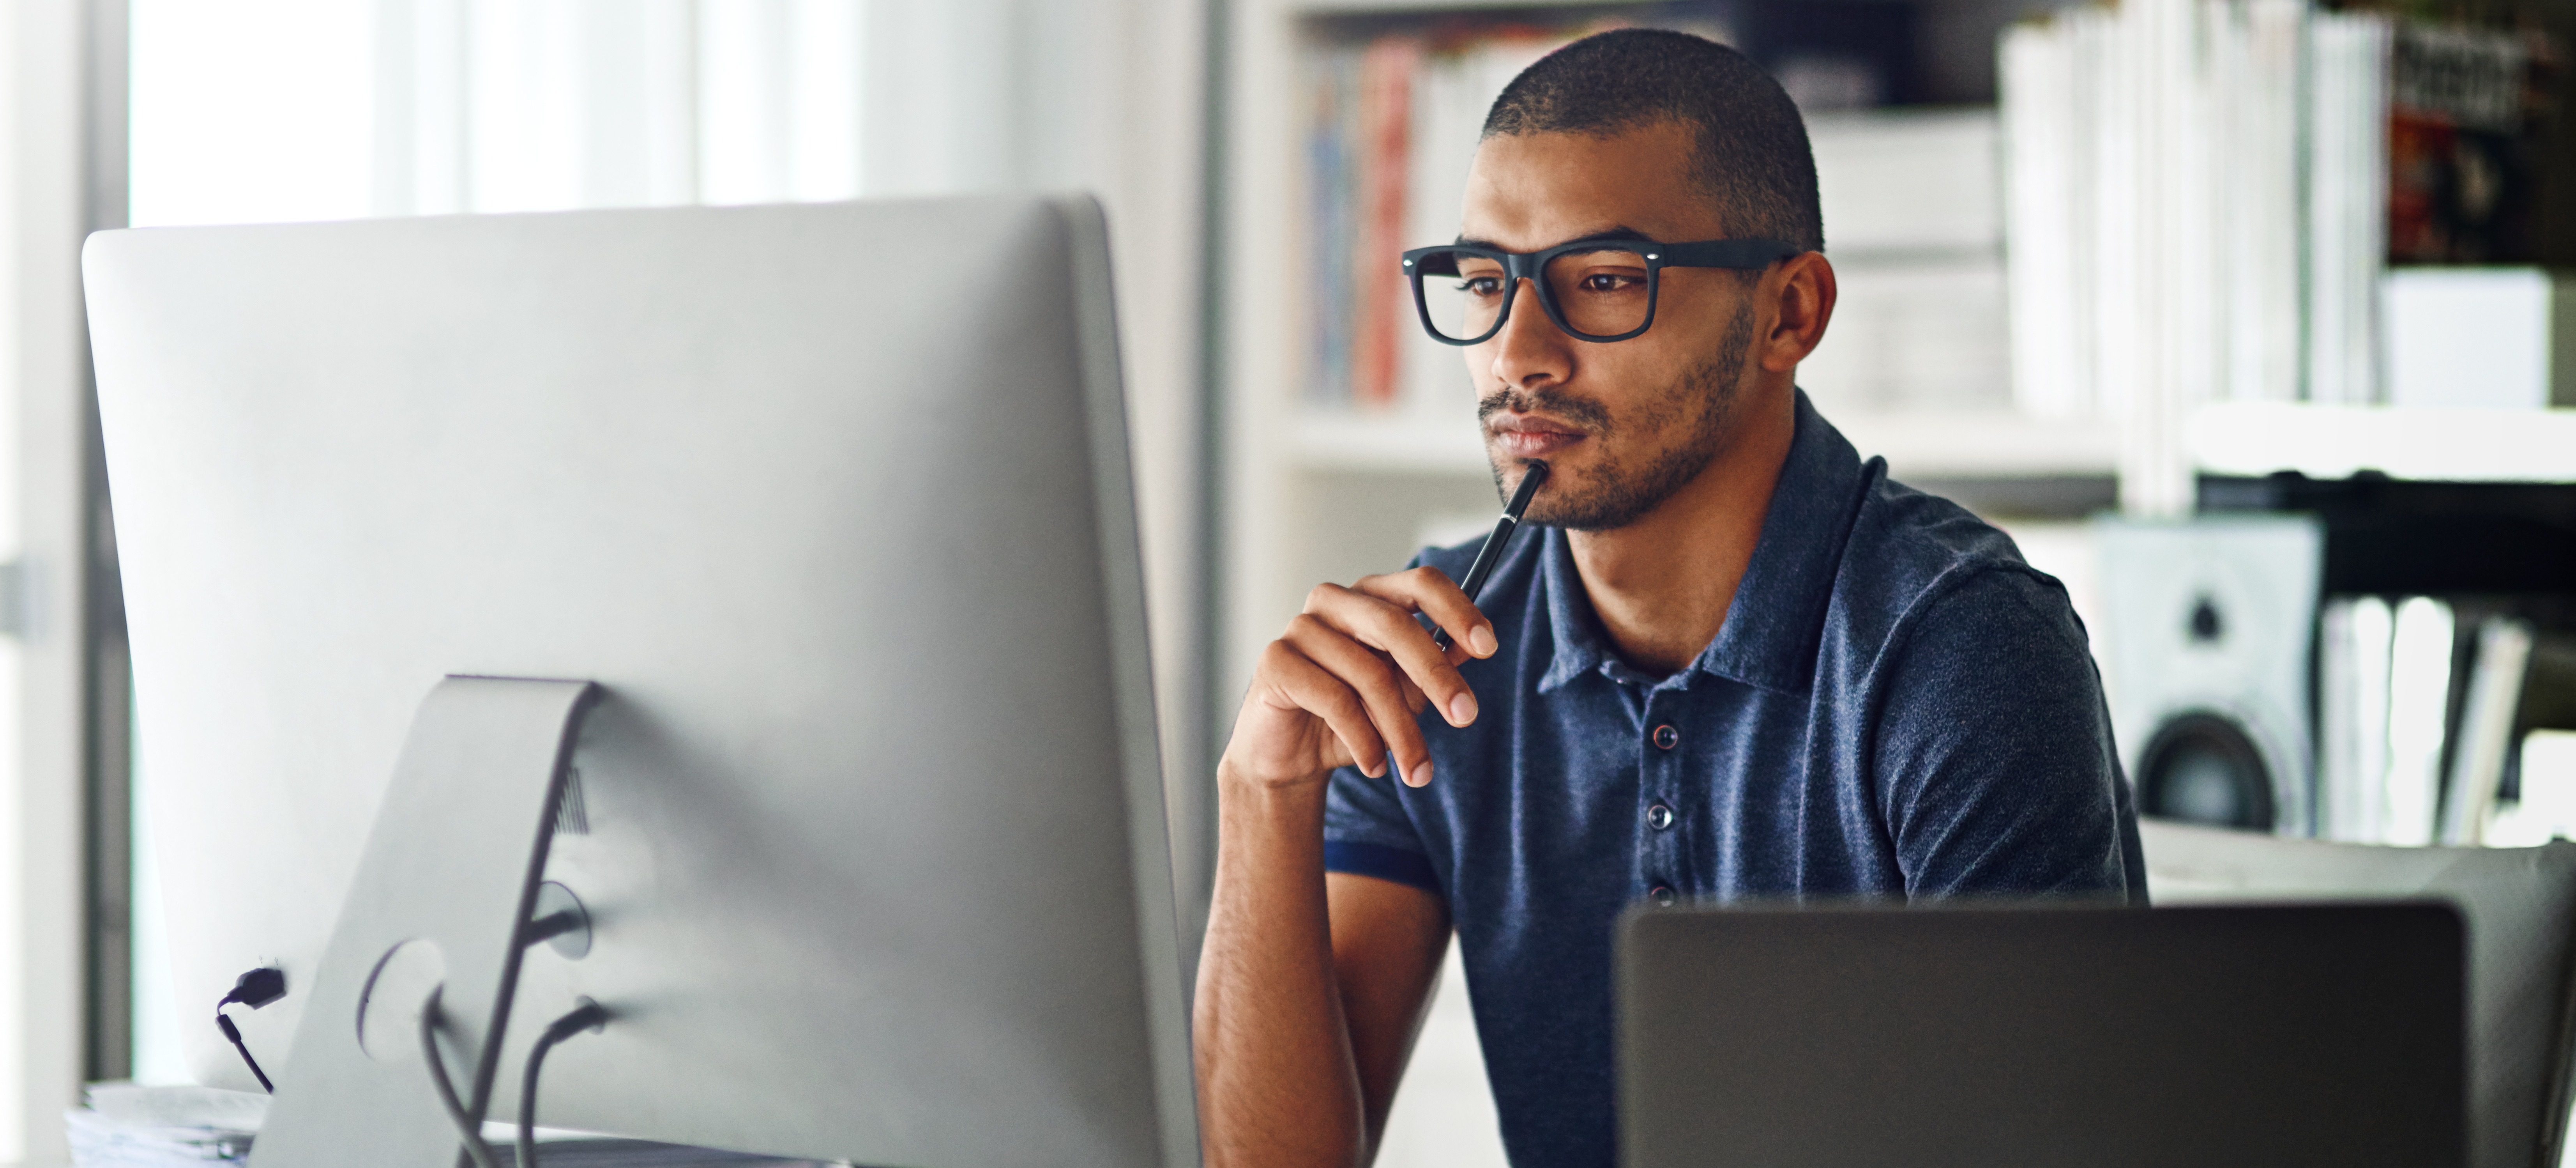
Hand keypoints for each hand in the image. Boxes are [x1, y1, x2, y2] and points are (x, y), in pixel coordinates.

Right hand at [1221, 567, 1499, 791]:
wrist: (1291, 757)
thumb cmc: (1353, 717)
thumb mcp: (1404, 694)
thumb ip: (1433, 666)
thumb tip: (1470, 647)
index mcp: (1372, 597)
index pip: (1420, 583)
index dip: (1458, 610)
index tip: (1489, 647)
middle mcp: (1334, 601)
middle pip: (1396, 624)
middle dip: (1437, 675)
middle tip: (1466, 717)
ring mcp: (1300, 628)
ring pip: (1369, 673)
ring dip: (1402, 730)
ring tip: (1418, 772)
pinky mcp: (1275, 661)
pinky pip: (1334, 699)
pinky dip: (1364, 740)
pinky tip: (1376, 766)